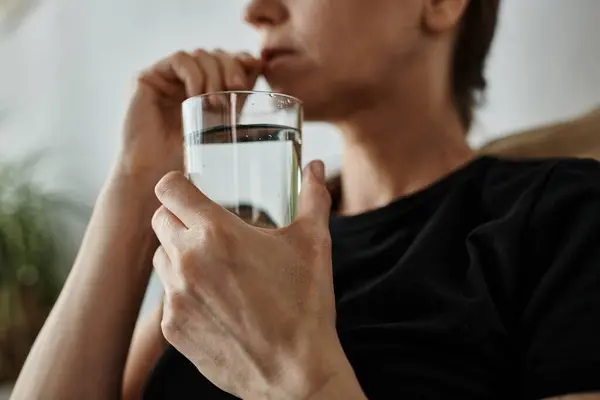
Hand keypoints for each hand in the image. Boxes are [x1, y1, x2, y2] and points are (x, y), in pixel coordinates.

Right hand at [116, 49, 261, 185]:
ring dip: (214, 73)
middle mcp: (185, 80)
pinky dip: (194, 74)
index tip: (256, 67)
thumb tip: (259, 67)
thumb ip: (237, 97)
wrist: (156, 175)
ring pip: (200, 55)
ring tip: (216, 101)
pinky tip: (197, 95)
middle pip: (215, 54)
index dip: (242, 59)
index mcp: (203, 88)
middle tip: (237, 86)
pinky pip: (179, 59)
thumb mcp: (223, 123)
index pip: (227, 60)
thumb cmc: (188, 158)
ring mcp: (166, 77)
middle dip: (231, 66)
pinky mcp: (148, 77)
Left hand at [151, 161, 359, 398]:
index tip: (189, 189)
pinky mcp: (171, 327)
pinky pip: (167, 296)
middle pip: (160, 219)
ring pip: (161, 258)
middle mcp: (187, 260)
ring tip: (214, 268)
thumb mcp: (313, 244)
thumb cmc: (304, 305)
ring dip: (179, 254)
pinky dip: (183, 292)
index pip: (169, 188)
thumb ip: (313, 197)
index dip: (178, 184)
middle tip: (210, 230)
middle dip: (180, 218)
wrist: (294, 372)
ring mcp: (175, 296)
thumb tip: (316, 166)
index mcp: (217, 232)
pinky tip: (215, 303)